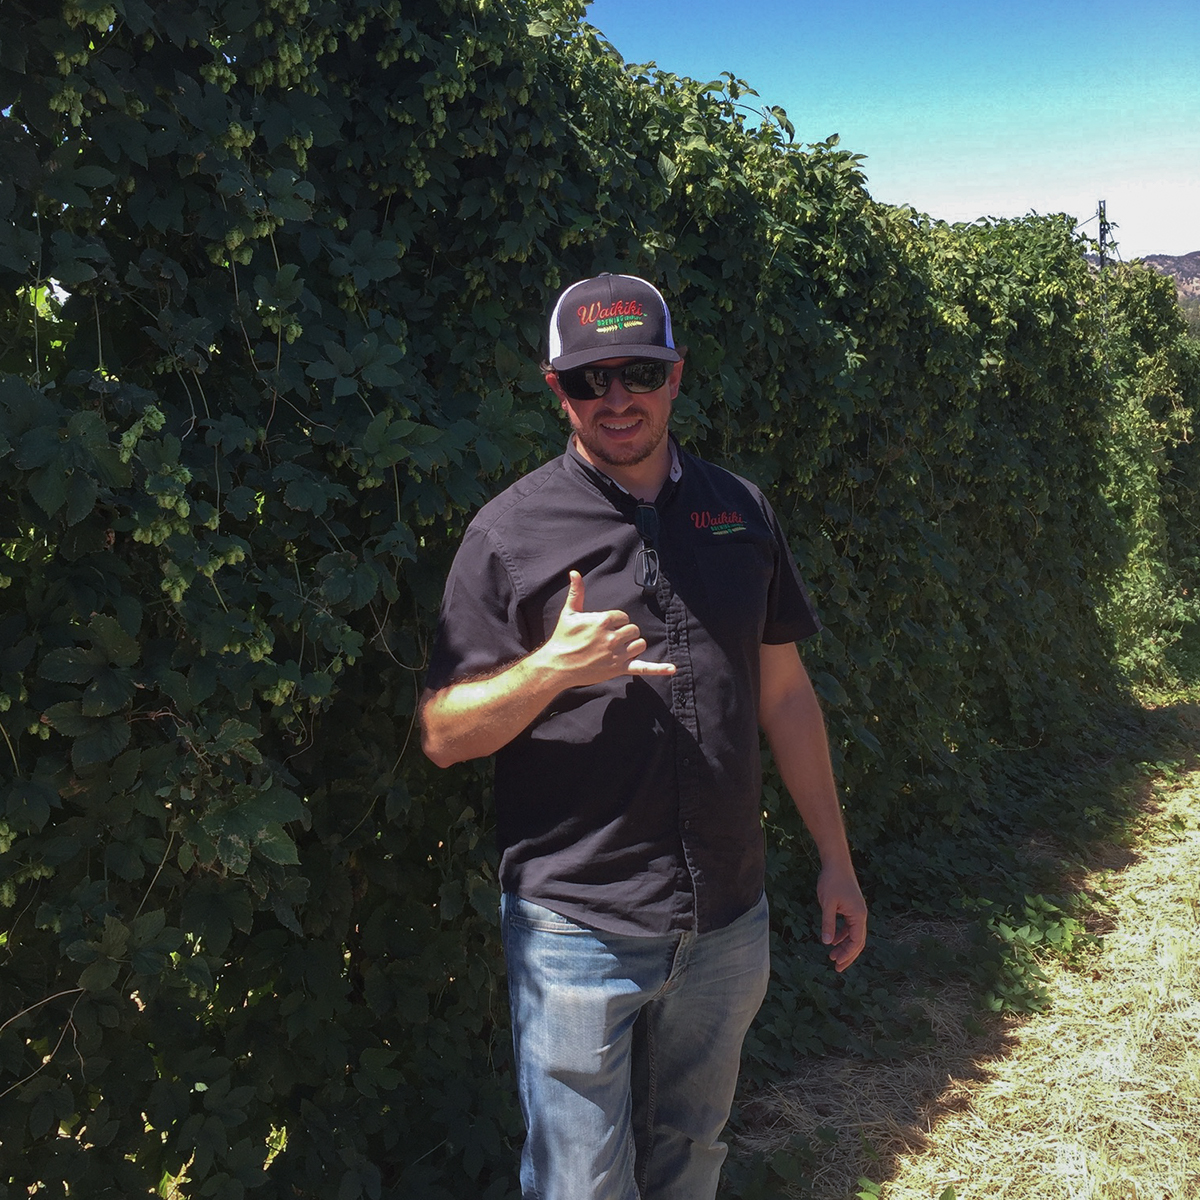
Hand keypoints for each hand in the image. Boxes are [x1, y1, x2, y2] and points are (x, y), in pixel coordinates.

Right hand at [543, 570, 675, 685]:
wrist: (557, 665)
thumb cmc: (562, 638)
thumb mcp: (569, 613)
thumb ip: (577, 592)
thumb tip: (575, 572)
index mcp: (603, 620)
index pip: (623, 616)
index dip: (615, 621)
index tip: (602, 628)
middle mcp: (612, 636)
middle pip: (633, 629)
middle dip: (624, 633)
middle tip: (608, 639)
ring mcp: (617, 654)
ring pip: (639, 644)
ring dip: (632, 645)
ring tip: (617, 649)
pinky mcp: (619, 668)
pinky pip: (643, 667)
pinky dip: (659, 669)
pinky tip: (673, 669)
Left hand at [817, 862, 867, 971]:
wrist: (836, 862)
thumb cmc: (832, 881)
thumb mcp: (827, 904)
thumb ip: (828, 924)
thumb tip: (827, 943)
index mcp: (858, 915)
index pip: (856, 941)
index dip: (847, 954)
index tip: (837, 964)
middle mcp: (861, 915)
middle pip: (857, 941)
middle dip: (848, 955)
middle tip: (837, 968)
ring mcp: (857, 911)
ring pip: (853, 934)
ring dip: (844, 946)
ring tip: (832, 957)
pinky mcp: (851, 907)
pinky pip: (849, 926)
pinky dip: (842, 935)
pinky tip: (833, 940)